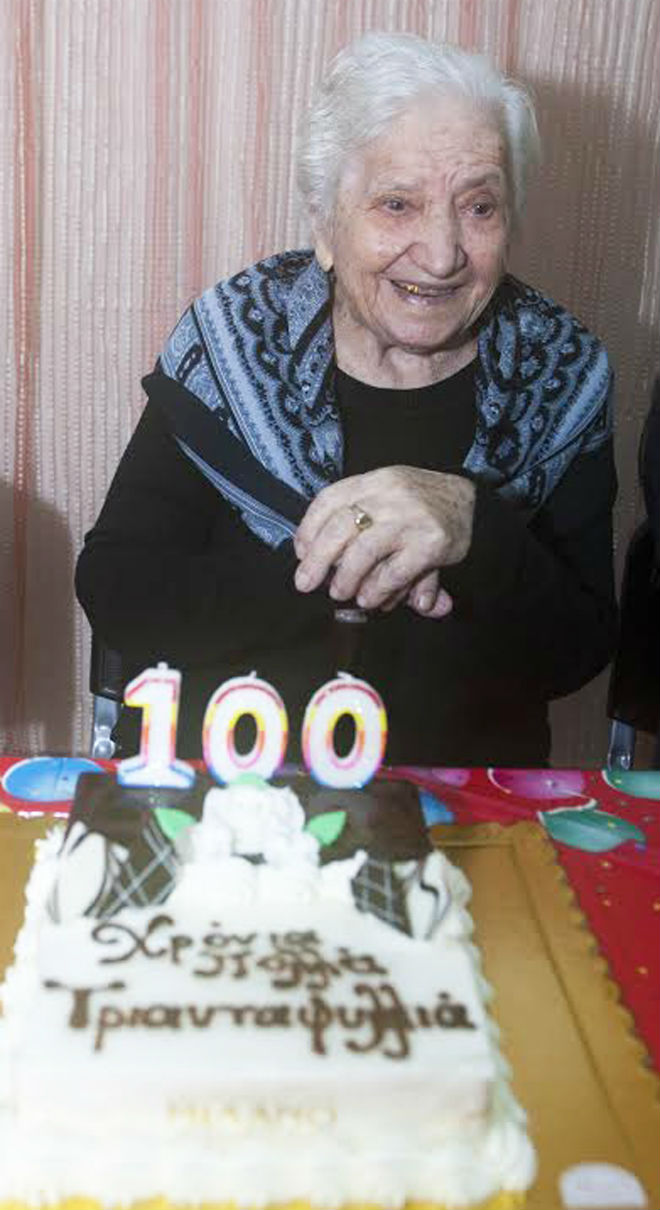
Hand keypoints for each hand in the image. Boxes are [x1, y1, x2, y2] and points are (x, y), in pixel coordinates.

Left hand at [293, 466, 475, 615]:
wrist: (471, 500)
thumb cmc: (418, 502)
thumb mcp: (385, 494)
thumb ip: (352, 517)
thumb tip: (306, 551)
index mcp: (373, 481)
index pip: (329, 500)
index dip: (308, 529)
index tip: (301, 552)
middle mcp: (389, 495)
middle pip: (339, 528)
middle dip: (317, 561)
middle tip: (305, 584)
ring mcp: (409, 519)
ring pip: (362, 553)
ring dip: (346, 579)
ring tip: (341, 593)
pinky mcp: (430, 544)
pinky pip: (393, 573)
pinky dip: (377, 590)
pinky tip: (371, 599)